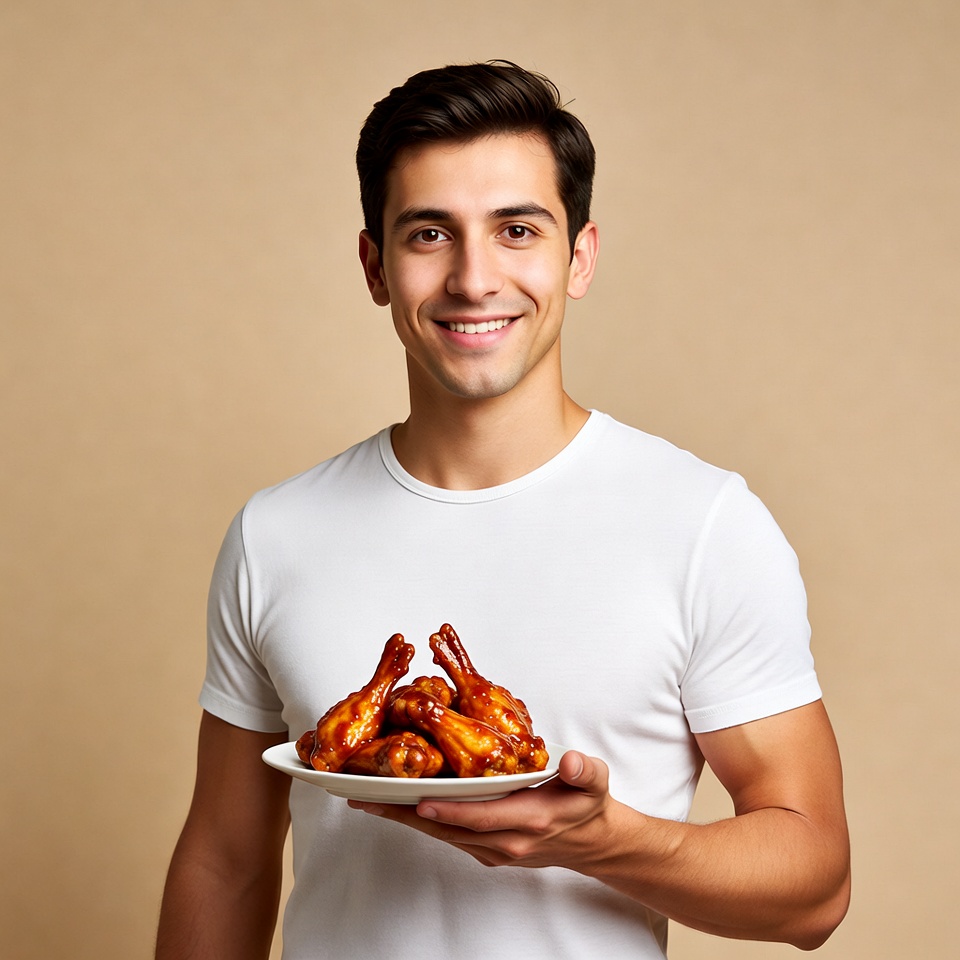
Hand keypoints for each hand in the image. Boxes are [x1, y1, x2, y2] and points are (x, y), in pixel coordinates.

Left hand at [347, 750, 615, 870]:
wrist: (593, 843)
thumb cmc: (587, 804)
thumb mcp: (595, 782)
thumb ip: (585, 771)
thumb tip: (572, 762)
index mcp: (531, 820)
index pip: (483, 817)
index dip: (450, 811)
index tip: (420, 802)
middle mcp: (508, 841)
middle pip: (450, 830)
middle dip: (407, 815)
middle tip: (369, 799)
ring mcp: (496, 850)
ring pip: (444, 836)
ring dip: (406, 820)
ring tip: (371, 801)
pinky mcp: (488, 851)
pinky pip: (449, 837)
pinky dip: (423, 823)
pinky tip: (400, 807)